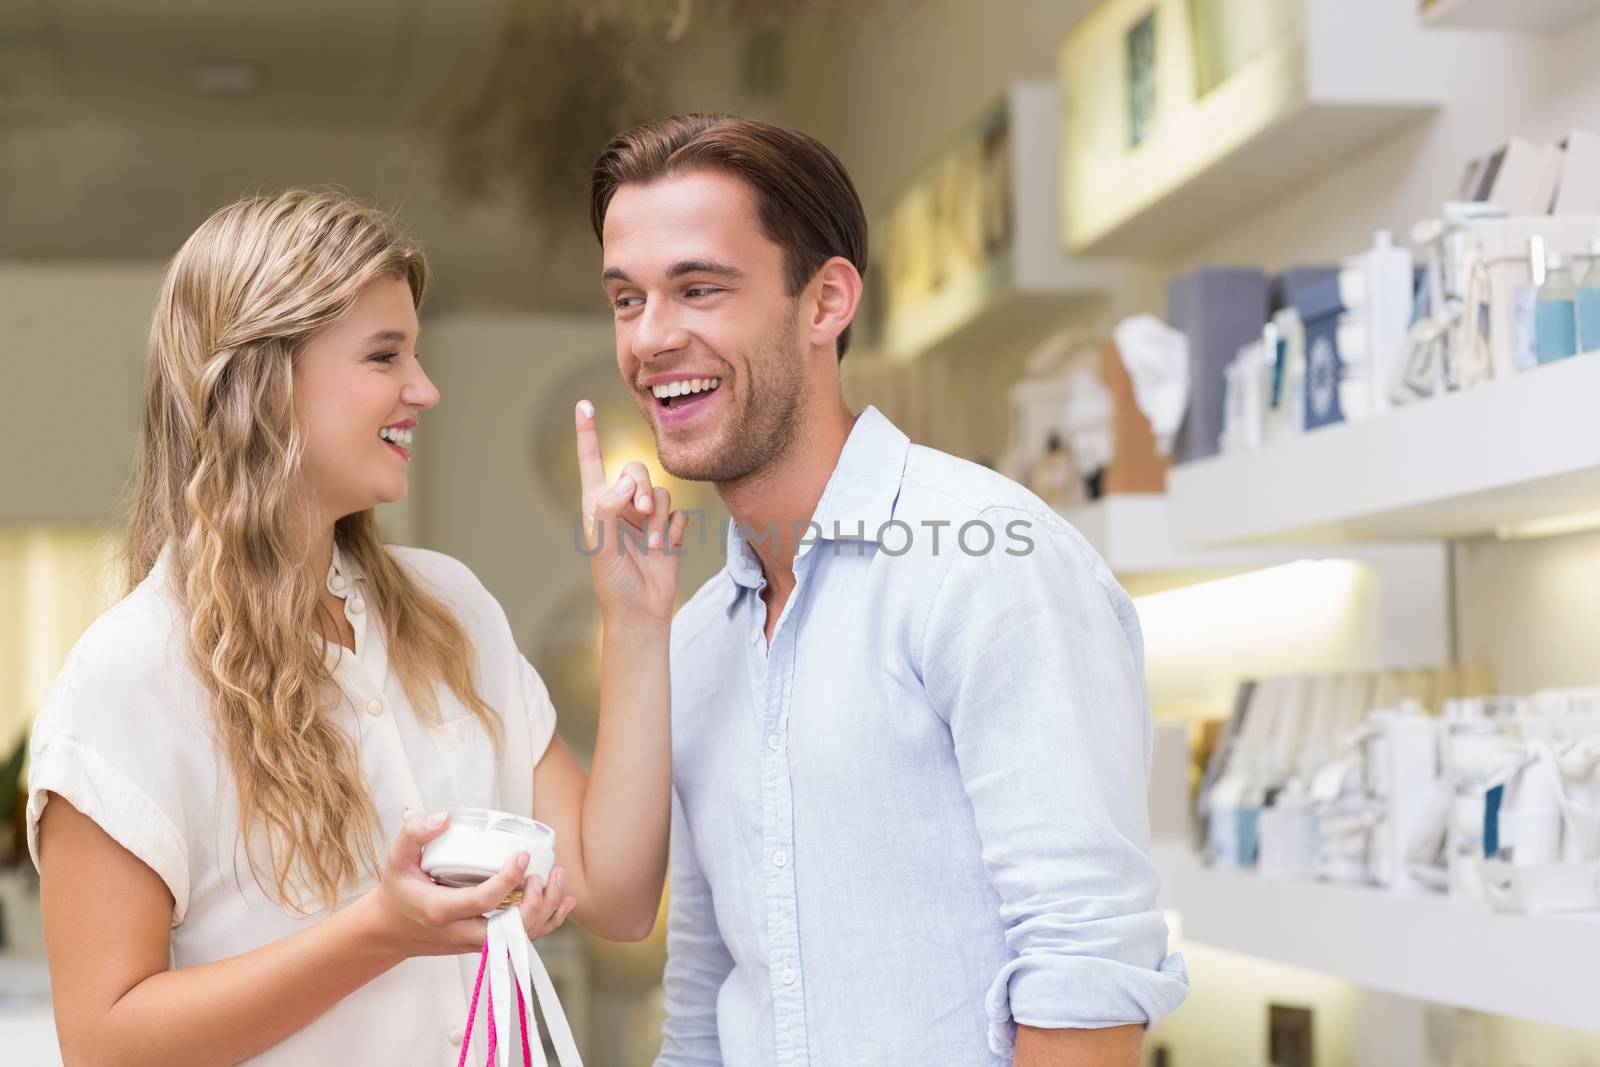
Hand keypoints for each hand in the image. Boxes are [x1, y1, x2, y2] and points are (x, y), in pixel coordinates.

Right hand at [366, 811, 577, 957]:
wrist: (390, 931)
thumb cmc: (398, 891)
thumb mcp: (397, 859)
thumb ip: (414, 834)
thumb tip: (444, 817)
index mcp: (441, 911)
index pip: (483, 901)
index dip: (508, 880)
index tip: (522, 856)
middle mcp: (461, 933)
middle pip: (510, 929)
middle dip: (537, 903)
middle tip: (546, 872)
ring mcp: (474, 943)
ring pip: (521, 937)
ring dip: (547, 911)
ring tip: (558, 878)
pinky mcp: (484, 944)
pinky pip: (521, 939)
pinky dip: (547, 923)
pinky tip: (563, 901)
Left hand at [575, 400, 688, 623]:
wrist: (641, 611)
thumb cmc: (613, 582)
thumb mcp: (602, 545)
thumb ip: (608, 509)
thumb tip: (625, 481)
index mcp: (597, 505)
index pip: (591, 462)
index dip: (587, 434)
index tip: (583, 405)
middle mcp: (621, 506)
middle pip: (636, 471)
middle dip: (642, 487)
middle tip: (642, 510)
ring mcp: (645, 518)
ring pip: (660, 493)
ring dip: (659, 519)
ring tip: (654, 545)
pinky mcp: (668, 530)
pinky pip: (678, 513)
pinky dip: (674, 530)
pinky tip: (666, 548)